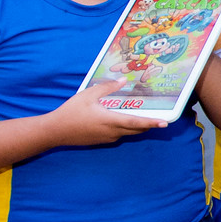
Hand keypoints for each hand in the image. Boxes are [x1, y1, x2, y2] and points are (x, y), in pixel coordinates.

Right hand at [44, 80, 167, 144]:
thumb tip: (123, 80)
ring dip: (137, 126)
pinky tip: (121, 120)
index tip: (165, 123)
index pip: (136, 123)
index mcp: (111, 121)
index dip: (152, 123)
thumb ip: (107, 87)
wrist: (55, 131)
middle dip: (148, 124)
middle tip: (160, 117)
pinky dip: (125, 128)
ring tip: (144, 116)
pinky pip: (119, 134)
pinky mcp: (102, 141)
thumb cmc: (71, 112)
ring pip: (128, 133)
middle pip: (136, 129)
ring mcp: (107, 138)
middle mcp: (112, 132)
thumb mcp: (88, 95)